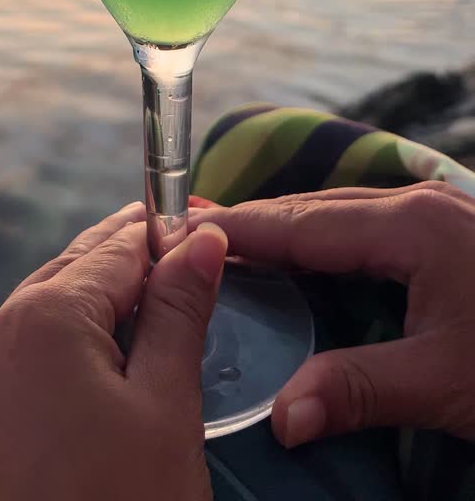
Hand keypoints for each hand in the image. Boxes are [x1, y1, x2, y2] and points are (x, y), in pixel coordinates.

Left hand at [0, 201, 227, 500]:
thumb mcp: (165, 407)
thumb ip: (178, 312)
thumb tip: (199, 238)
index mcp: (39, 318)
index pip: (115, 248)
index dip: (166, 234)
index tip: (207, 225)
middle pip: (71, 275)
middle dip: (128, 264)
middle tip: (188, 255)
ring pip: (39, 319)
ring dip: (93, 307)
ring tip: (151, 307)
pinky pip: (16, 369)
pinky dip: (60, 356)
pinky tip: (97, 374)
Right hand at [189, 180, 474, 446]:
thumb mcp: (444, 381)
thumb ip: (357, 390)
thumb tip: (280, 420)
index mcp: (410, 224)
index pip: (299, 222)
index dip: (236, 229)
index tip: (176, 231)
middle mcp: (418, 203)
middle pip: (313, 210)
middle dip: (251, 226)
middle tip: (187, 240)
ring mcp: (436, 214)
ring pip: (340, 216)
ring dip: (284, 234)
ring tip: (229, 250)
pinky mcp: (447, 234)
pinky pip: (367, 228)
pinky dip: (323, 244)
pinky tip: (299, 264)